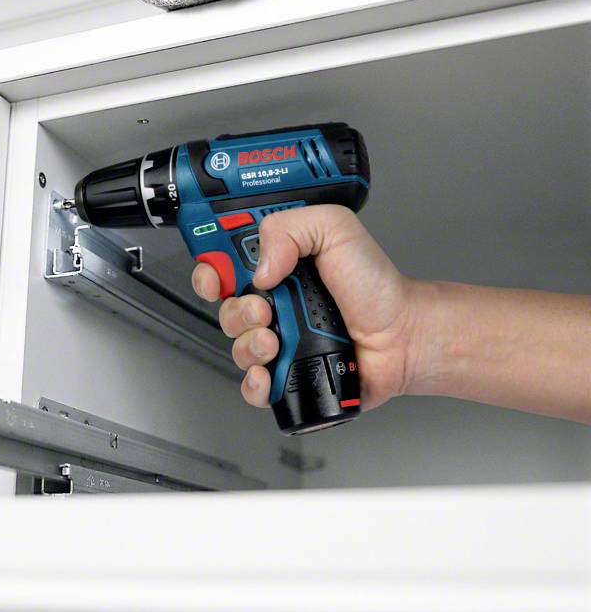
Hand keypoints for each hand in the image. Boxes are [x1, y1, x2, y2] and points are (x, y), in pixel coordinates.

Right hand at [191, 205, 415, 410]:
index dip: (209, 270)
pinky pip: (252, 383)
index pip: (222, 263)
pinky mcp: (287, 372)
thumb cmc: (375, 286)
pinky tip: (269, 372)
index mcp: (276, 264)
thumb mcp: (336, 229)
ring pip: (235, 345)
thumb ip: (290, 228)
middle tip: (264, 308)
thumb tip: (259, 267)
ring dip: (248, 343)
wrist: (402, 335)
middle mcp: (272, 301)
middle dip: (235, 309)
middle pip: (223, 307)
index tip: (216, 278)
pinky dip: (254, 381)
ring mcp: (278, 337)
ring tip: (276, 339)